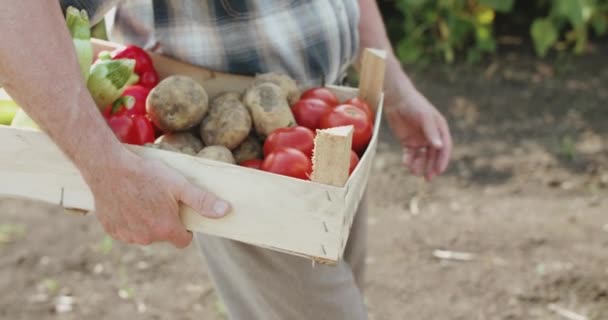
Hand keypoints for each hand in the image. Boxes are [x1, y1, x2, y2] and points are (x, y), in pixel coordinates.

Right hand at [83, 149, 230, 247]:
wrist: (107, 167)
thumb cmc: (145, 174)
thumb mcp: (179, 184)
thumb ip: (202, 200)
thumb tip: (225, 211)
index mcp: (165, 229)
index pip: (183, 241)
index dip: (185, 228)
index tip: (180, 213)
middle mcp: (146, 238)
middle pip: (163, 235)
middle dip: (164, 222)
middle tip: (160, 198)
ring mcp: (127, 236)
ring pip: (144, 234)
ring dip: (146, 222)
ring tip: (143, 198)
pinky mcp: (111, 230)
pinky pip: (127, 230)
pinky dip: (129, 220)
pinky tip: (127, 202)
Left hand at [384, 78, 451, 180]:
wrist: (396, 98)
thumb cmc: (414, 104)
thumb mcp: (424, 117)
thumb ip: (431, 132)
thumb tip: (439, 147)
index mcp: (440, 129)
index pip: (445, 147)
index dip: (443, 160)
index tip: (439, 170)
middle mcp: (431, 135)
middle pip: (434, 155)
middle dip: (432, 167)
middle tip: (428, 178)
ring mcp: (419, 139)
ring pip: (422, 157)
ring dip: (420, 165)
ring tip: (414, 172)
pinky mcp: (407, 141)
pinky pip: (410, 154)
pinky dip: (409, 161)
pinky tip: (406, 165)